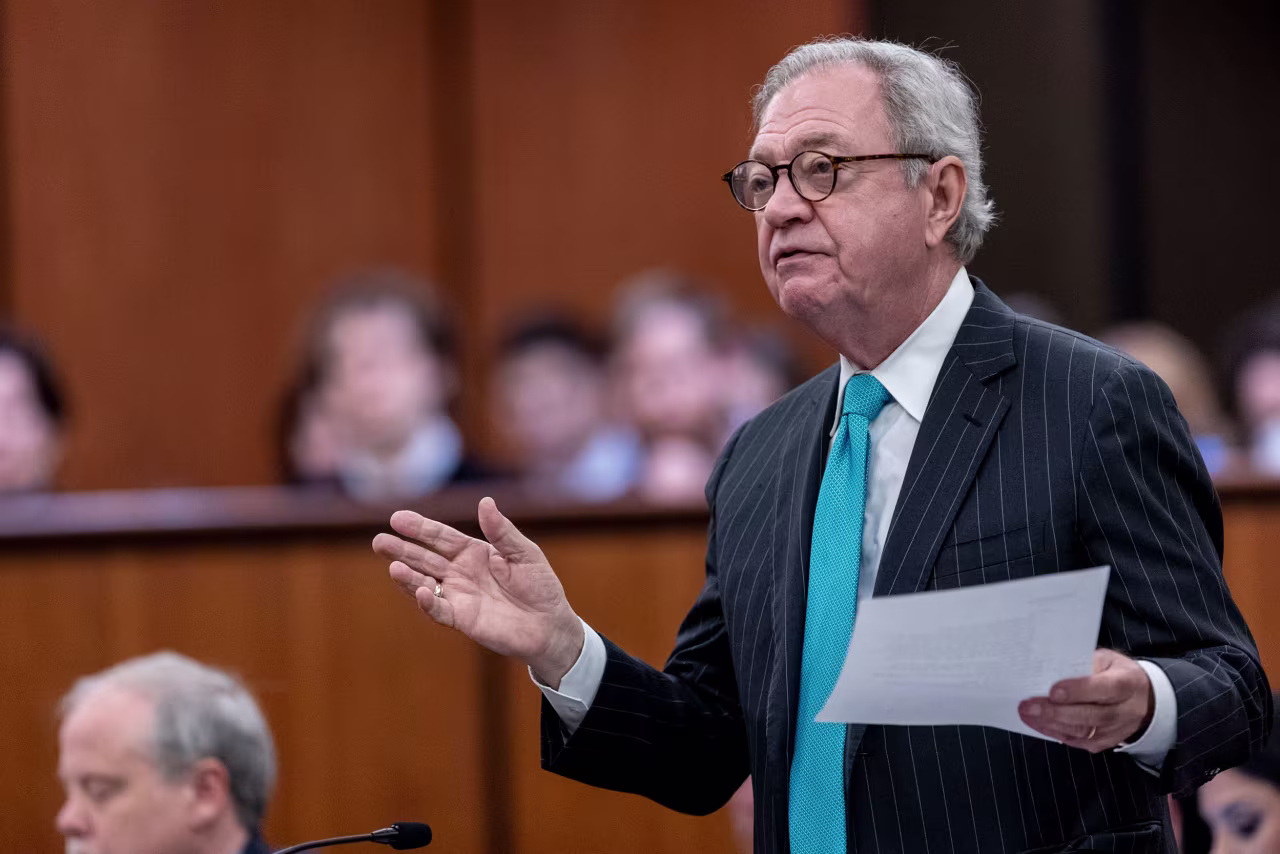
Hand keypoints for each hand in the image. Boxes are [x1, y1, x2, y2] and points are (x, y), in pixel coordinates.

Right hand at [372, 497, 584, 686]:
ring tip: (392, 567)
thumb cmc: (540, 586)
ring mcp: (458, 596)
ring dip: (408, 576)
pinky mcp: (462, 619)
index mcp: (473, 552)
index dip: (419, 528)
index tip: (397, 518)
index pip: (440, 537)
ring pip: (425, 583)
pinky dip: (429, 602)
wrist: (550, 625)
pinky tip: (422, 591)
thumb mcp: (524, 553)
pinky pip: (439, 610)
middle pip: (424, 558)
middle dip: (401, 550)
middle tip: (379, 541)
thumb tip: (485, 501)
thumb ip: (502, 531)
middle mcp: (460, 572)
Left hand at [1018, 649, 1154, 751]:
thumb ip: (1084, 664)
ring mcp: (1114, 731)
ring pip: (1082, 731)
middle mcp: (1124, 711)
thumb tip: (1052, 668)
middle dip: (1056, 712)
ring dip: (1050, 723)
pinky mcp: (1103, 743)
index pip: (1105, 689)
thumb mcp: (1107, 660)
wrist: (1144, 701)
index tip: (1054, 690)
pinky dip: (1054, 732)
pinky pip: (1076, 741)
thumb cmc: (1118, 674)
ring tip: (1026, 714)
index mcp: (1127, 684)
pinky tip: (1036, 722)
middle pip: (1091, 716)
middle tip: (1029, 706)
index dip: (1079, 691)